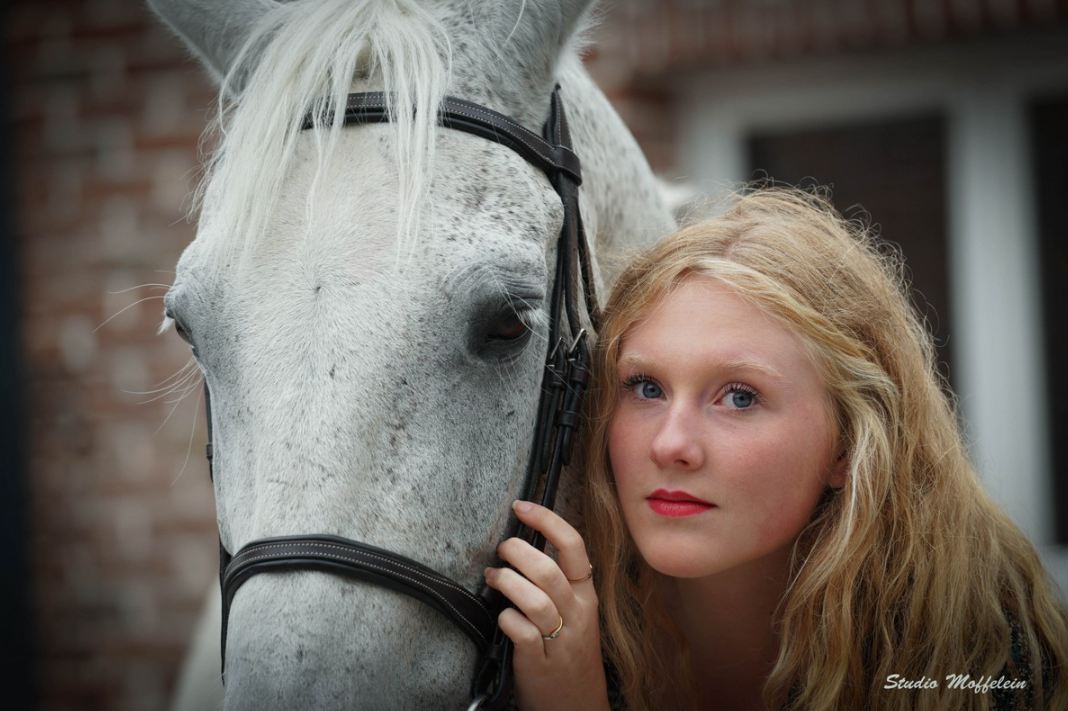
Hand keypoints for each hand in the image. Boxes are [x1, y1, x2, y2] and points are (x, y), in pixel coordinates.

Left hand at [483, 500, 609, 710]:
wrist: (578, 706)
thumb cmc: (568, 653)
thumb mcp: (575, 614)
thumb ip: (557, 582)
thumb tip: (523, 546)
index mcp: (586, 595)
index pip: (574, 546)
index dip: (547, 520)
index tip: (522, 507)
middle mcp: (578, 613)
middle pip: (549, 569)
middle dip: (518, 551)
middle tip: (501, 548)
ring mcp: (560, 639)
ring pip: (535, 599)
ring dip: (507, 582)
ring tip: (492, 577)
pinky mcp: (539, 662)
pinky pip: (521, 631)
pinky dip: (507, 618)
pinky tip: (501, 615)